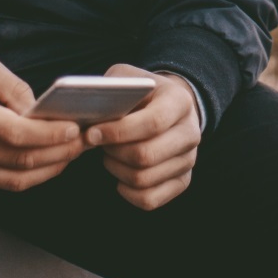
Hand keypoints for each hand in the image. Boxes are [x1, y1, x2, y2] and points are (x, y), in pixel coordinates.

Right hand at [0, 51, 83, 191]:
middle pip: (19, 162)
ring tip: (69, 154)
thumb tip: (41, 111)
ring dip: (48, 170)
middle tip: (83, 142)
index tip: (75, 129)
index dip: (51, 136)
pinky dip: (25, 175)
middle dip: (59, 155)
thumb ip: (13, 87)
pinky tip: (43, 161)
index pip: (16, 134)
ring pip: (12, 181)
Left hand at [88, 64, 201, 210]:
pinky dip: (127, 192)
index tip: (91, 133)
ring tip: (108, 154)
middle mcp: (191, 132)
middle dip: (113, 151)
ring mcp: (189, 159)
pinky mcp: (182, 181)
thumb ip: (108, 90)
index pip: (153, 123)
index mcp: (180, 101)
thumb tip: (86, 117)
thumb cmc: (139, 92)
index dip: (118, 132)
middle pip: (146, 155)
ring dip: (116, 169)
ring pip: (143, 179)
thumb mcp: (126, 78)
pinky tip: (119, 175)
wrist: (167, 106)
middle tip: (97, 143)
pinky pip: (149, 199)